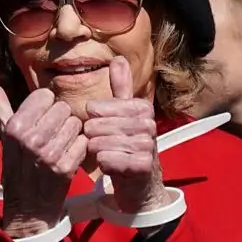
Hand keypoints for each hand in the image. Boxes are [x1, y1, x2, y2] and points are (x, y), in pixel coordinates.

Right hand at [0, 79, 87, 237]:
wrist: (27, 206)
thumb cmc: (17, 164)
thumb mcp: (4, 133)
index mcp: (15, 127)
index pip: (45, 95)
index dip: (46, 106)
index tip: (40, 118)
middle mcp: (31, 139)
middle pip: (63, 107)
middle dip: (60, 118)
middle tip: (51, 133)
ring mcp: (49, 155)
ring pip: (75, 123)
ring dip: (70, 133)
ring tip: (59, 144)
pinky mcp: (66, 168)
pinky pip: (83, 142)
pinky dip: (79, 148)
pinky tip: (68, 155)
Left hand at [84, 56, 167, 214]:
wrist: (139, 183)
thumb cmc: (126, 145)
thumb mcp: (122, 114)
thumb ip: (121, 88)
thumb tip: (119, 58)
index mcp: (142, 108)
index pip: (101, 108)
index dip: (93, 118)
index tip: (96, 124)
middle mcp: (148, 124)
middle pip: (99, 126)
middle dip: (92, 136)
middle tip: (96, 143)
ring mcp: (148, 145)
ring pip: (102, 143)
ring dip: (96, 150)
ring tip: (101, 153)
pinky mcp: (143, 165)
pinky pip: (109, 159)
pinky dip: (104, 163)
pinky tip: (108, 164)